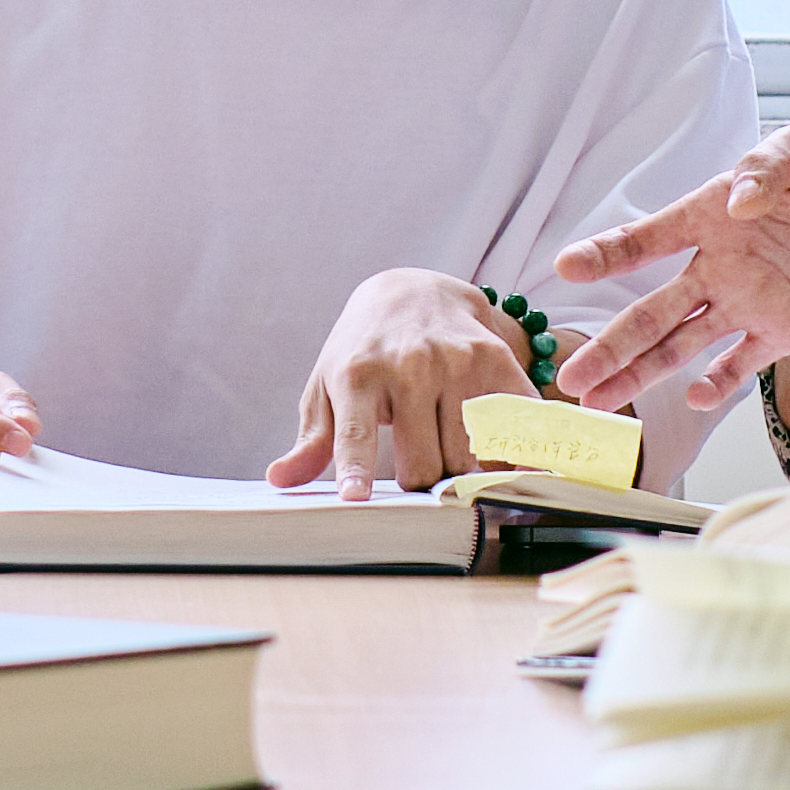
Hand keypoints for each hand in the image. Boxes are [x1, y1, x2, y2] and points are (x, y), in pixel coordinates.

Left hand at [273, 269, 531, 492]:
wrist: (415, 291)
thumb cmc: (363, 350)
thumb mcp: (327, 386)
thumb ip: (312, 440)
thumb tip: (279, 479)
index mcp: (358, 374)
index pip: (357, 433)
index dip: (357, 469)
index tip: (356, 498)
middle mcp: (408, 365)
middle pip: (424, 464)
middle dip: (422, 479)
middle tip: (418, 463)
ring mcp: (456, 361)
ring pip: (467, 456)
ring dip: (460, 466)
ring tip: (449, 444)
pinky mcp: (495, 358)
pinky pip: (510, 427)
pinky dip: (508, 449)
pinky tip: (496, 448)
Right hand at [552, 128, 789, 417]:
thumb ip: (769, 167)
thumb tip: (739, 202)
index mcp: (708, 216)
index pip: (647, 239)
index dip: (605, 253)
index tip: (568, 268)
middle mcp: (715, 267)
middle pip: (651, 311)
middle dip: (610, 345)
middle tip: (569, 376)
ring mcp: (742, 304)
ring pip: (678, 345)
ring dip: (639, 372)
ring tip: (598, 401)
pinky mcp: (776, 333)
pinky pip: (738, 365)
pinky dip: (716, 383)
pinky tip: (695, 397)